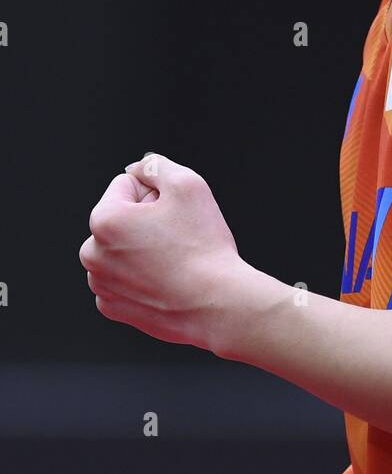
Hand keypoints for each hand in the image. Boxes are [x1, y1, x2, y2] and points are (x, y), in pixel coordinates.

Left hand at [79, 152, 243, 351]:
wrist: (216, 303)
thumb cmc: (202, 247)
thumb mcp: (187, 184)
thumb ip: (157, 166)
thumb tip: (139, 168)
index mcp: (105, 220)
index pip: (126, 184)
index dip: (156, 193)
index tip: (174, 213)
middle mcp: (93, 254)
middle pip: (121, 217)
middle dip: (146, 220)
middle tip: (177, 236)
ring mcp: (101, 285)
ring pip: (122, 248)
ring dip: (143, 247)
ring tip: (173, 259)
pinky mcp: (114, 308)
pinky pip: (123, 278)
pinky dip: (141, 276)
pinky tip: (165, 280)